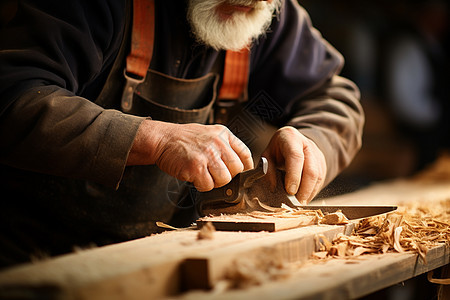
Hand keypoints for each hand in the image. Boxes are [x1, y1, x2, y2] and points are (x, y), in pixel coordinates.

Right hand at [128, 120, 253, 190]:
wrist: (161, 139)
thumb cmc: (183, 139)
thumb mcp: (209, 134)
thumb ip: (224, 147)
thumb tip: (238, 167)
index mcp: (223, 134)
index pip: (245, 154)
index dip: (245, 168)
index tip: (241, 174)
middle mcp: (218, 143)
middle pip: (237, 169)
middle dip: (227, 176)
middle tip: (213, 174)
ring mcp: (207, 155)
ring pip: (224, 179)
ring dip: (214, 182)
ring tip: (203, 175)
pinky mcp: (196, 167)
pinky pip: (208, 185)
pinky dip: (201, 185)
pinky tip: (193, 176)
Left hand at [261, 126, 326, 203]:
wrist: (291, 142)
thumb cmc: (276, 150)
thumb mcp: (267, 155)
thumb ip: (267, 169)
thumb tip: (272, 188)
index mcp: (291, 138)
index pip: (295, 157)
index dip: (294, 176)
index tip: (290, 191)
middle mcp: (307, 144)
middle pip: (311, 169)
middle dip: (304, 189)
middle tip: (296, 202)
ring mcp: (317, 153)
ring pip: (319, 176)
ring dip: (309, 192)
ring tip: (299, 203)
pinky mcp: (322, 163)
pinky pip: (321, 179)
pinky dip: (313, 191)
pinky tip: (304, 197)